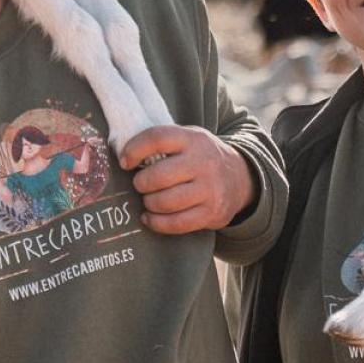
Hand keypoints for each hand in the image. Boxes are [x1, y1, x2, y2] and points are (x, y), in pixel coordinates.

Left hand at [120, 126, 255, 234]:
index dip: (135, 149)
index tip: (125, 161)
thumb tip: (123, 156)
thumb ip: (163, 143)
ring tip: (148, 200)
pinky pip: (176, 223)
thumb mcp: (188, 140)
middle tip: (140, 184)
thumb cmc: (201, 158)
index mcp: (192, 139)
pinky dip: (157, 223)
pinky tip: (150, 217)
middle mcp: (203, 163)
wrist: (240, 178)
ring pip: (165, 202)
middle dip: (141, 183)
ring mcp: (209, 189)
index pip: (158, 138)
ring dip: (149, 203)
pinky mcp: (211, 213)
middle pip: (159, 176)